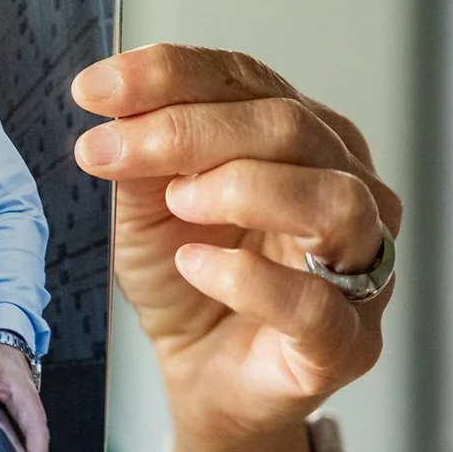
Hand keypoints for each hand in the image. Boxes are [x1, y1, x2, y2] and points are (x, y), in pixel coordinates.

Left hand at [71, 44, 397, 451]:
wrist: (200, 376)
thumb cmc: (189, 278)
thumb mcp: (145, 202)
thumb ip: (140, 154)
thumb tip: (115, 107)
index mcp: (297, 139)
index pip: (244, 79)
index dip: (167, 75)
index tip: (94, 89)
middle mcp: (345, 187)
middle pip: (287, 126)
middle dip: (184, 129)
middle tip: (108, 151)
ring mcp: (358, 265)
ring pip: (331, 198)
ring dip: (240, 188)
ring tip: (177, 204)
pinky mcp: (346, 340)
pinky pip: (316, 301)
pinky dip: (249, 278)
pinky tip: (196, 264)